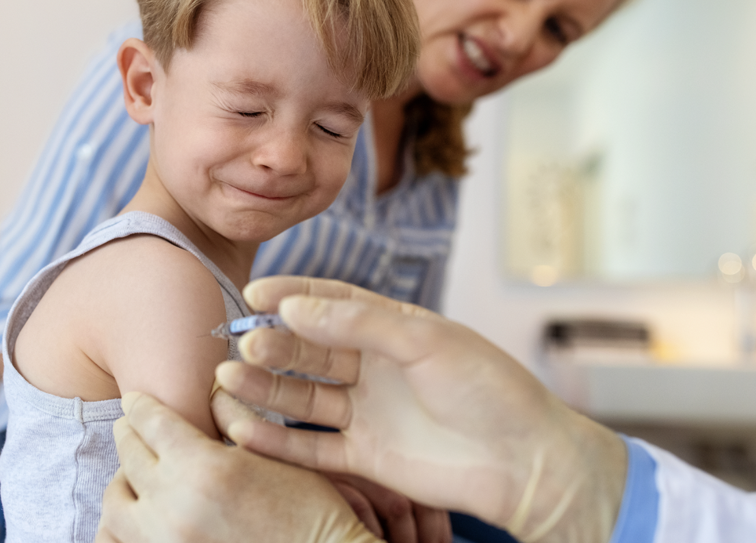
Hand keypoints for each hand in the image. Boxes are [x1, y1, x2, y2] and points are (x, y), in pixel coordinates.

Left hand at [96, 391, 378, 542]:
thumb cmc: (312, 513)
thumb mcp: (279, 456)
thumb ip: (237, 418)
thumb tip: (210, 389)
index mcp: (203, 468)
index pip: (151, 423)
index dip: (140, 406)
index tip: (136, 401)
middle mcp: (173, 507)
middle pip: (128, 457)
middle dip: (130, 436)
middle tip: (132, 429)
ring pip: (114, 504)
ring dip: (122, 484)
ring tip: (133, 478)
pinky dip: (118, 529)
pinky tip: (132, 520)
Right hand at [215, 276, 627, 541]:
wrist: (526, 462)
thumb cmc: (491, 391)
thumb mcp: (428, 340)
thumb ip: (359, 322)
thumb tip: (294, 306)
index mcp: (395, 330)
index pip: (332, 302)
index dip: (291, 295)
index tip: (253, 291)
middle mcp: (376, 369)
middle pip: (310, 350)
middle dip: (273, 344)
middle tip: (244, 343)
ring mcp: (368, 413)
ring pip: (303, 397)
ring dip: (265, 388)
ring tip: (229, 379)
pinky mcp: (365, 458)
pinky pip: (310, 446)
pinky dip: (276, 439)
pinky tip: (244, 427)